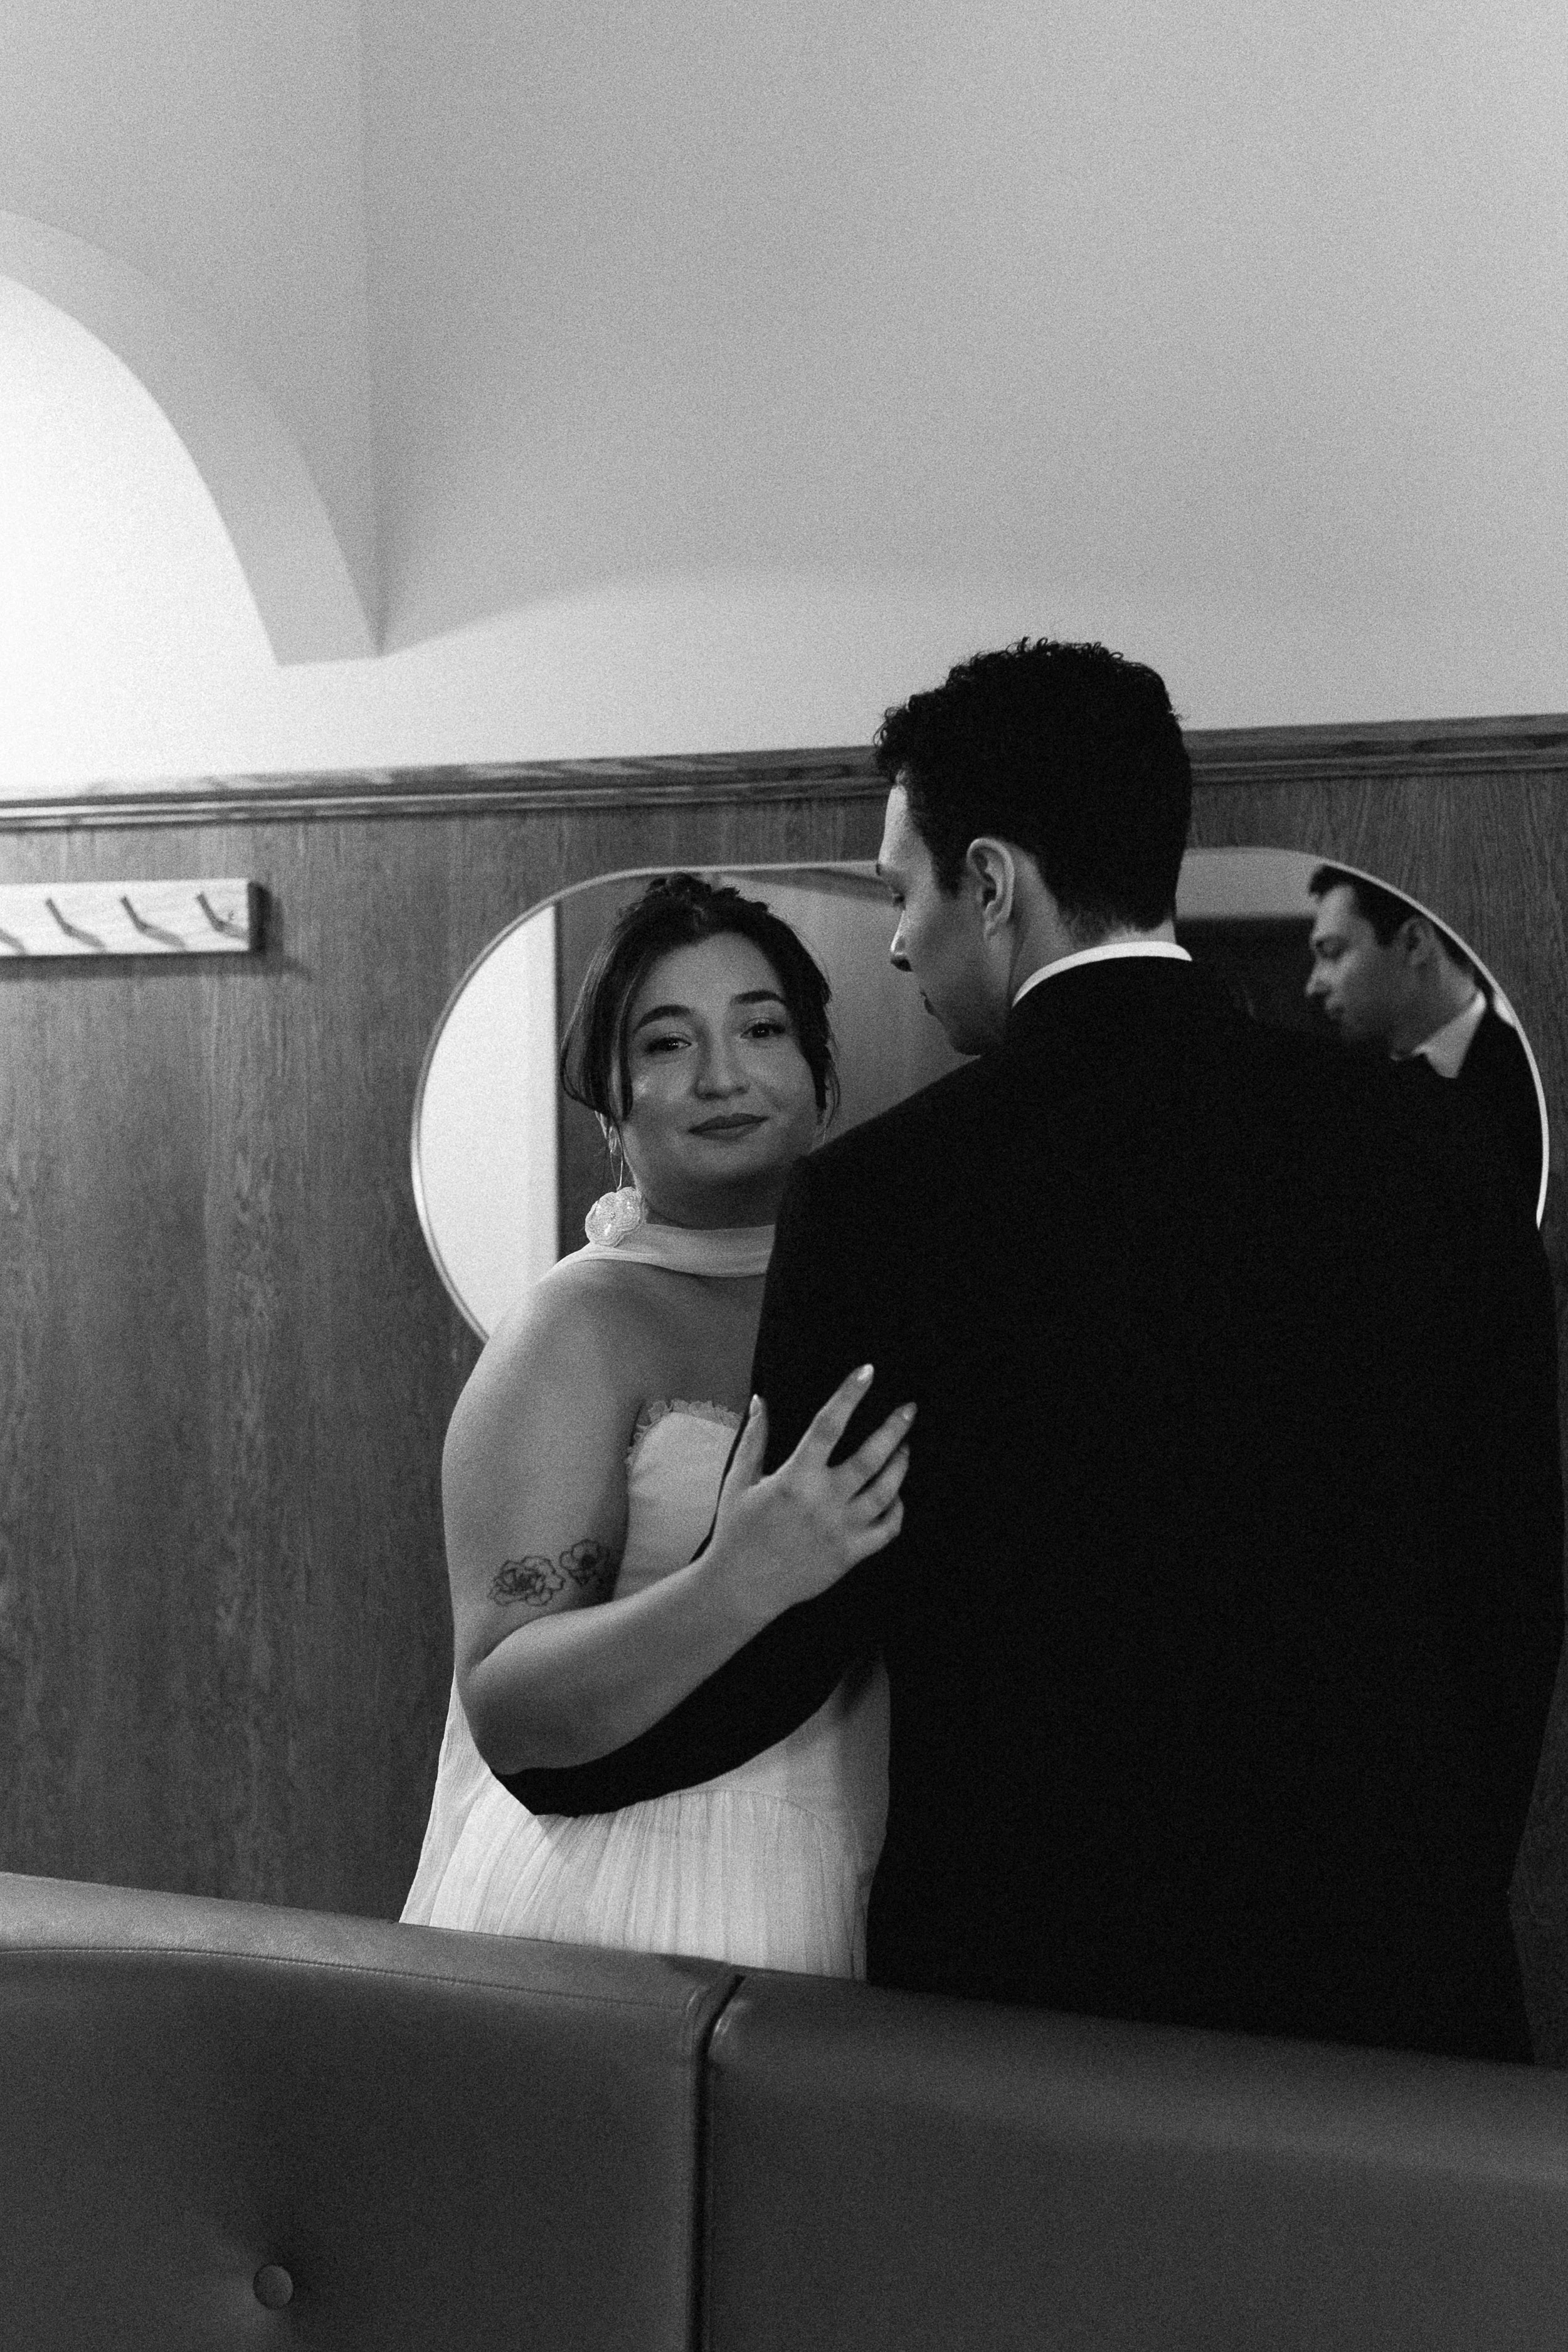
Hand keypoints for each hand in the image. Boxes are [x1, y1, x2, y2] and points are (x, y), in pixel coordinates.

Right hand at [708, 1365, 914, 1619]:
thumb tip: (761, 1400)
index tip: (867, 1371)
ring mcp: (840, 1530)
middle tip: (910, 1409)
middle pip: (870, 1457)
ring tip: (905, 1447)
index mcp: (795, 1478)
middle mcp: (823, 1501)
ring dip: (900, 1464)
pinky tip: (897, 1494)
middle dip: (894, 1428)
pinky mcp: (850, 1555)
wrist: (741, 1587)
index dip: (849, 1395)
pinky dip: (898, 1508)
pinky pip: (888, 1529)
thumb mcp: (739, 1481)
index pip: (828, 1425)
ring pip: (886, 1491)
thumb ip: (755, 1439)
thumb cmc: (738, 1531)